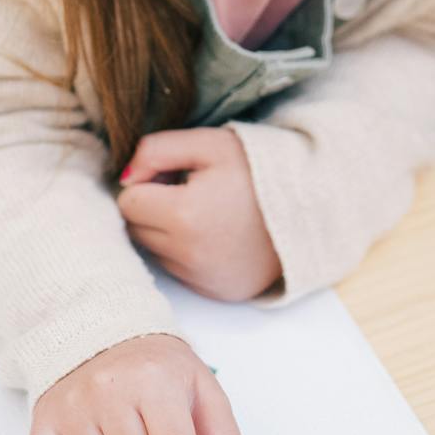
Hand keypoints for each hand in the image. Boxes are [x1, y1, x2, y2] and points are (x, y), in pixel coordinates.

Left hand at [116, 126, 283, 301]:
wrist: (310, 206)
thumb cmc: (258, 170)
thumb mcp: (209, 143)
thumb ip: (156, 150)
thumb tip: (125, 177)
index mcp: (183, 215)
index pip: (128, 203)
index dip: (146, 183)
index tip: (173, 175)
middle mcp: (189, 255)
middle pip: (137, 230)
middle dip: (152, 208)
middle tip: (188, 190)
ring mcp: (202, 279)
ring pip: (155, 252)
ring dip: (167, 232)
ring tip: (203, 211)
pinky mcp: (214, 292)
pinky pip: (179, 271)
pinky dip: (186, 253)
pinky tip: (213, 234)